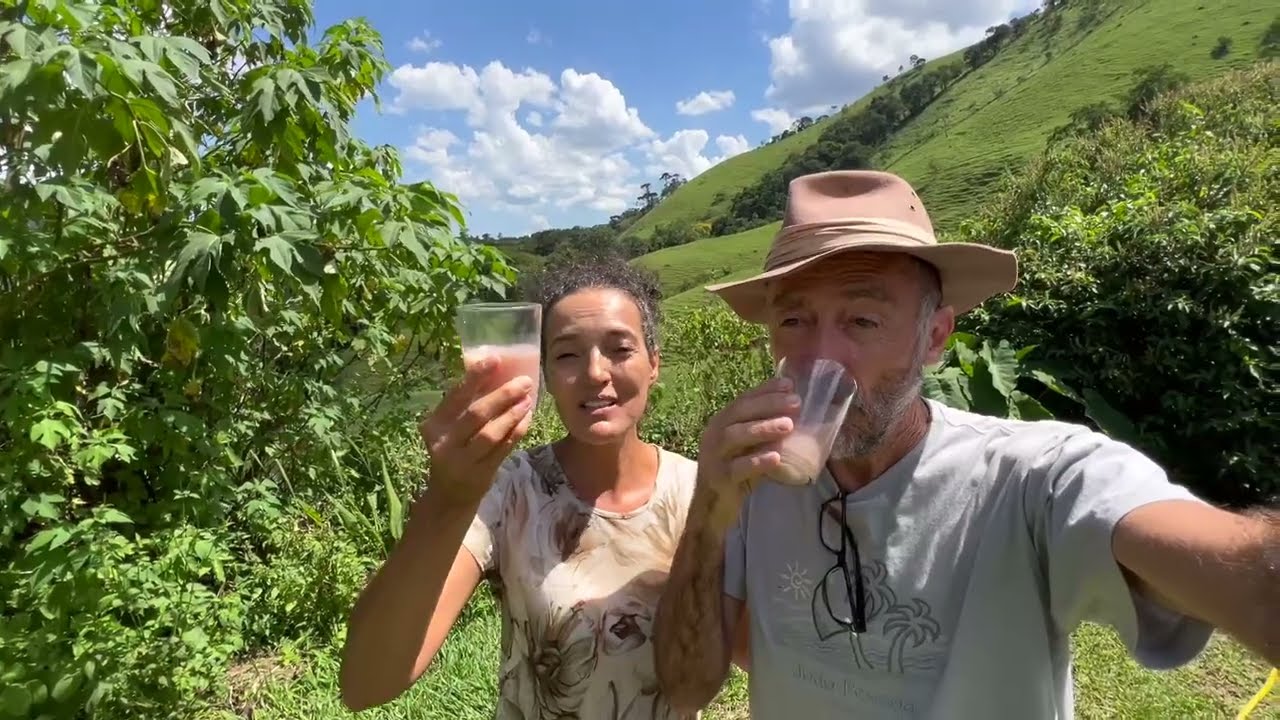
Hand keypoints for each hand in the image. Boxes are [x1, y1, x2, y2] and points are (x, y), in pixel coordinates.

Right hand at [419, 355, 535, 505]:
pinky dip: (517, 431)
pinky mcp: (481, 473)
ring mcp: (463, 461)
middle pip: (476, 414)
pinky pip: (503, 448)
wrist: (449, 494)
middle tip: (524, 382)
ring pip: (491, 434)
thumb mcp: (448, 428)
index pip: (455, 396)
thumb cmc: (452, 449)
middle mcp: (445, 443)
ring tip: (528, 399)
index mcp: (435, 425)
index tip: (495, 359)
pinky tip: (527, 418)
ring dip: (513, 414)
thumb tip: (493, 369)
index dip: (475, 376)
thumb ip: (464, 405)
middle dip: (503, 395)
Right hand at [696, 376, 800, 512]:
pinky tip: (776, 457)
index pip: (743, 400)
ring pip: (734, 436)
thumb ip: (765, 431)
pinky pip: (737, 467)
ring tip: (788, 425)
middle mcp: (714, 434)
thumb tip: (795, 412)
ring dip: (762, 428)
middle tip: (795, 402)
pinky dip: (757, 461)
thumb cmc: (735, 471)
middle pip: (738, 413)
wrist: (710, 505)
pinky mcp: (719, 478)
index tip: (790, 384)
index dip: (765, 390)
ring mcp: (714, 456)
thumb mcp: (749, 447)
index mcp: (722, 422)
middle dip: (768, 405)